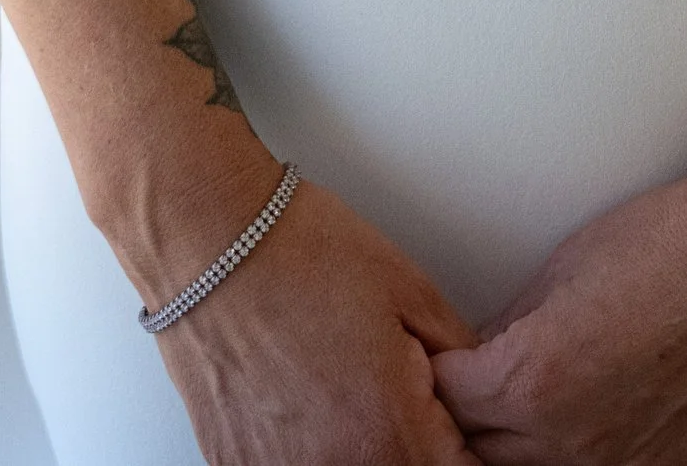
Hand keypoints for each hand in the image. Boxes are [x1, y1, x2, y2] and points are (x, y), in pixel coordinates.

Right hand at [145, 171, 479, 463]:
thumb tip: (476, 390)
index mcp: (391, 435)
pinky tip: (302, 399)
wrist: (210, 242)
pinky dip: (308, 446)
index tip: (455, 422)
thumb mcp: (412, 290)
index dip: (464, 444)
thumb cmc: (302, 253)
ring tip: (343, 388)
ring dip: (360, 447)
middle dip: (414, 445)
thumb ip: (458, 357)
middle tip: (398, 395)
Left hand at [432, 162, 686, 464]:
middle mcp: (574, 446)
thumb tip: (488, 350)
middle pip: (484, 456)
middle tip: (476, 388)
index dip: (440, 376)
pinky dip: (589, 457)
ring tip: (535, 405)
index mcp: (534, 385)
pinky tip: (597, 421)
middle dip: (472, 422)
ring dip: (524, 448)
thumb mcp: (567, 266)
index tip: (440, 363)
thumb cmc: (678, 244)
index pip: (448, 403)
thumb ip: (516, 325)